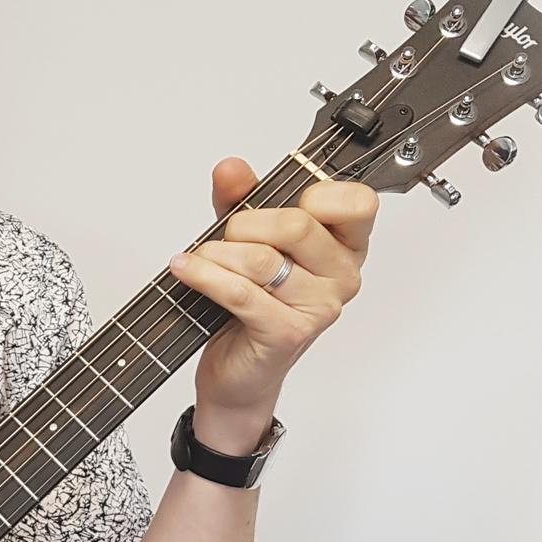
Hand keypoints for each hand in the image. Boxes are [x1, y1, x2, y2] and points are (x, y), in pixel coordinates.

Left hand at [167, 157, 377, 449]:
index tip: (279, 203)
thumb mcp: (245, 239)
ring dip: (218, 254)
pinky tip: (185, 269)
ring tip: (200, 261)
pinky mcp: (287, 332)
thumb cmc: (248, 305)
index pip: (356, 202)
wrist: (238, 373)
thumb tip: (231, 168)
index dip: (314, 193)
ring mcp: (319, 307)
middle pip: (297, 225)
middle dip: (244, 223)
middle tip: (224, 238)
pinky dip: (203, 275)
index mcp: (345, 246)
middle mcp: (342, 276)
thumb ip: (241, 199)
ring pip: (262, 259)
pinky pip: (240, 292)